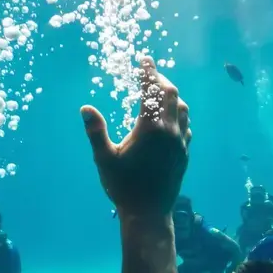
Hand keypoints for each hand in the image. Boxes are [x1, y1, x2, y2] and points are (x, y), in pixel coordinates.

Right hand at [80, 56, 190, 217]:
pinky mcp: (184, 154)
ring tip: (160, 92)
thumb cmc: (123, 186)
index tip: (144, 59)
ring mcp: (180, 143)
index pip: (151, 91)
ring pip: (182, 108)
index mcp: (150, 128)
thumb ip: (96, 132)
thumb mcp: (104, 159)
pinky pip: (186, 125)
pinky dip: (179, 113)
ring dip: (172, 95)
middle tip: (150, 73)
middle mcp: (170, 131)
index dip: (148, 72)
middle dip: (160, 80)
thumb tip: (86, 108)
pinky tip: (171, 118)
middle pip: (171, 94)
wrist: (149, 213)